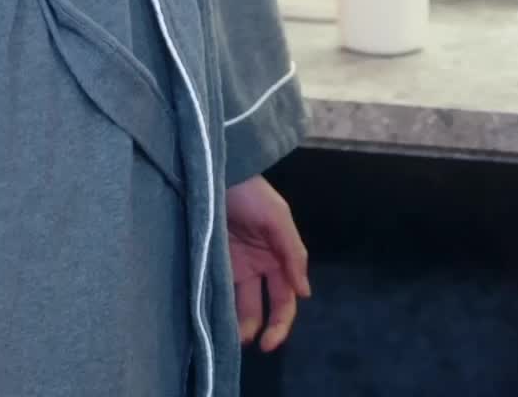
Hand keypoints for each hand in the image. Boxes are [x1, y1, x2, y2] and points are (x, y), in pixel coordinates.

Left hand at [226, 174, 310, 352]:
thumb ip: (292, 252)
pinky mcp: (211, 263)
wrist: (212, 173)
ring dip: (235, 323)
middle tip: (247, 344)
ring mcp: (233, 266)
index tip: (268, 342)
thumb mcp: (276, 216)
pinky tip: (212, 320)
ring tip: (225, 338)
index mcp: (278, 257)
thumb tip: (305, 292)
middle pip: (262, 307)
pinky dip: (217, 308)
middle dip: (257, 328)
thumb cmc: (249, 192)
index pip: (285, 299)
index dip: (281, 323)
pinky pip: (217, 292)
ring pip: (238, 304)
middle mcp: (257, 266)